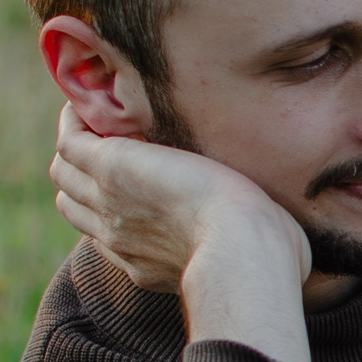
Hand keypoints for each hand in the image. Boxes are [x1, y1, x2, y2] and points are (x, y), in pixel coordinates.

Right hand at [49, 107, 314, 361]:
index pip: (110, 233)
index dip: (113, 206)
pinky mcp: (111, 167)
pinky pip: (72, 140)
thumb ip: (255, 254)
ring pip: (66, 173)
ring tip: (96, 113)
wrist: (243, 252)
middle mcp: (117, 236)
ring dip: (76, 143)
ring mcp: (108, 202)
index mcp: (146, 262)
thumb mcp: (251, 260)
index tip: (135, 183)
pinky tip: (95, 99)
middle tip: (106, 139)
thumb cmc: (264, 261)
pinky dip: (76, 118)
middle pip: (75, 202)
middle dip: (84, 175)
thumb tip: (296, 256)